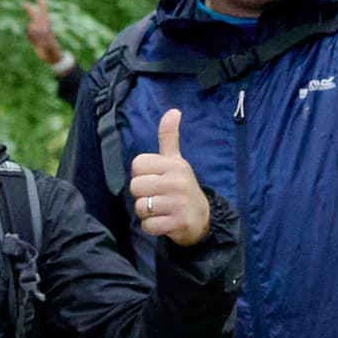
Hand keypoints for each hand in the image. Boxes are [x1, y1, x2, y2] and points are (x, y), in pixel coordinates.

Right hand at [25, 0, 67, 69]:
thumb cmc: (53, 49)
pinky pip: (28, 34)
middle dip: (29, 9)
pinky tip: (35, 42)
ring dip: (31, 33)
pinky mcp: (34, 38)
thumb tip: (32, 28)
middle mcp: (41, 27)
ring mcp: (37, 32)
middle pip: (34, 16)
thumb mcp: (48, 41)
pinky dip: (30, 37)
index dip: (42, 5)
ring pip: (29, 27)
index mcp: (47, 25)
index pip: (44, 13)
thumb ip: (39, 34)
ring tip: (38, 40)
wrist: (52, 57)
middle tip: (24, 3)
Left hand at [125, 111, 211, 245]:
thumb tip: (173, 111)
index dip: (141, 175)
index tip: (154, 179)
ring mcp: (178, 203)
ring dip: (146, 213)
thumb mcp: (176, 161)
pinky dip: (151, 227)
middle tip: (157, 197)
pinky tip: (163, 222)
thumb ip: (169, 137)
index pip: (137, 164)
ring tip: (160, 210)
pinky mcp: (178, 223)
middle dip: (141, 196)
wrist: (202, 218)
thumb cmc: (181, 186)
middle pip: (135, 187)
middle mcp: (177, 181)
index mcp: (174, 164)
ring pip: (140, 207)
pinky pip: (148, 226)